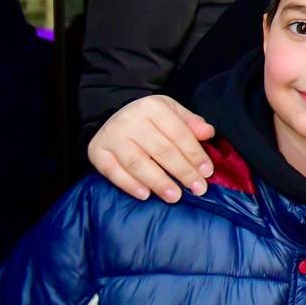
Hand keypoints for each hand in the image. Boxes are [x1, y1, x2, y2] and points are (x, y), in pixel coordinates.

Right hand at [87, 95, 215, 202]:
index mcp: (153, 107)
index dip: (195, 154)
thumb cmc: (149, 119)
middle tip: (198, 189)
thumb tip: (208, 132)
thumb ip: (190, 123)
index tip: (207, 172)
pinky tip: (145, 195)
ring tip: (175, 197)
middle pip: (161, 150)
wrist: (110, 115)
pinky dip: (129, 184)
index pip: (179, 134)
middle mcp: (131, 120)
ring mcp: (112, 136)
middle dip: (182, 172)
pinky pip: (113, 171)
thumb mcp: (171, 112)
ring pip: (138, 162)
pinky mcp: (97, 152)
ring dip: (158, 182)